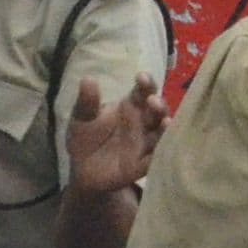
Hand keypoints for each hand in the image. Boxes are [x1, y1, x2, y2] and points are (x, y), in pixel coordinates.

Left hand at [65, 71, 165, 200]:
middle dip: (158, 104)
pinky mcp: (144, 164)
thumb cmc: (85, 138)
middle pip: (157, 110)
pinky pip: (156, 157)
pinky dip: (162, 152)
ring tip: (165, 121)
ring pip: (162, 132)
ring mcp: (145, 143)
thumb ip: (86, 102)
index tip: (142, 77)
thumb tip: (87, 80)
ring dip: (165, 127)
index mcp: (130, 106)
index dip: (146, 83)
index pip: (143, 91)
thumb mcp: (81, 117)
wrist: (81, 170)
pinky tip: (164, 146)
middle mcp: (143, 122)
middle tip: (152, 101)